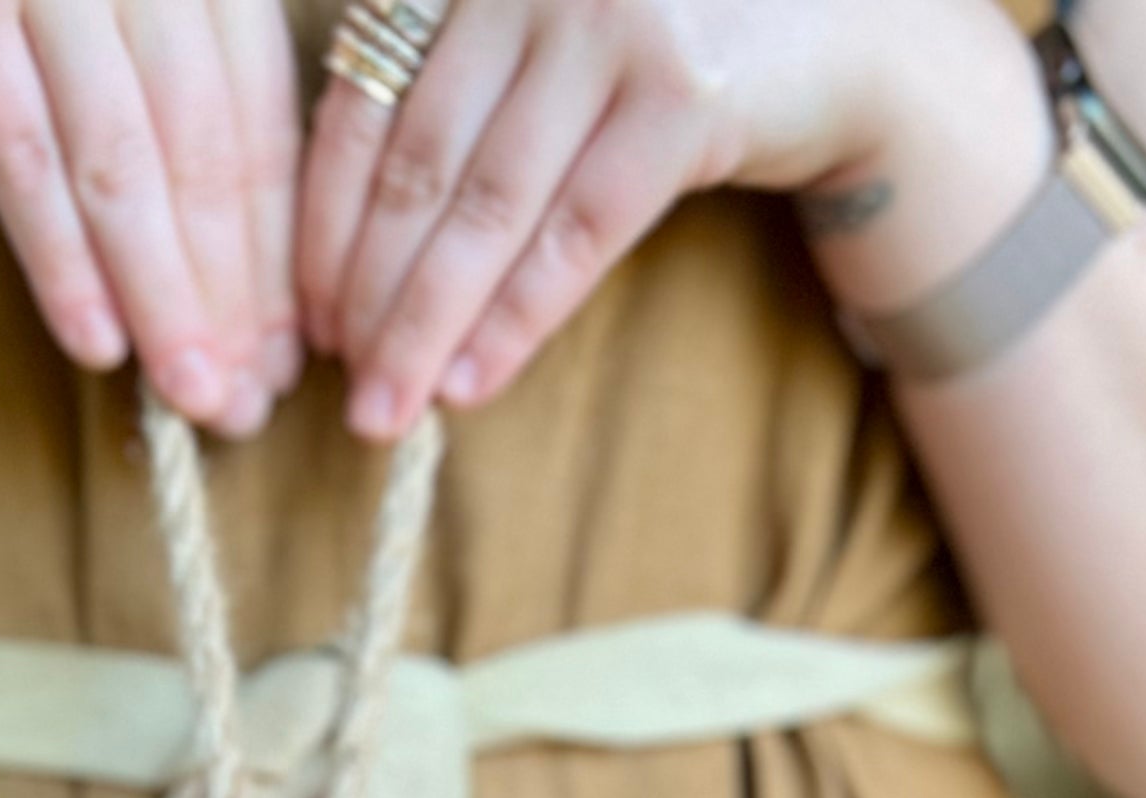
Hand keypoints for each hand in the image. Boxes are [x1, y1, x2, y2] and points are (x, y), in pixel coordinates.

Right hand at [0, 0, 300, 431]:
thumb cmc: (18, 3)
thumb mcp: (125, 30)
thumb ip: (194, 125)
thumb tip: (257, 319)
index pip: (256, 120)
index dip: (272, 254)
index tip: (279, 366)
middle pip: (198, 147)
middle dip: (226, 291)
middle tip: (242, 408)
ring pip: (118, 159)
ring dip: (158, 291)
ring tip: (186, 394)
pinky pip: (20, 154)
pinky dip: (61, 258)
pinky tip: (95, 344)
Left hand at [296, 0, 919, 439]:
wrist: (838, 30)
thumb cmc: (660, 54)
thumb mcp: (539, 46)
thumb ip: (454, 103)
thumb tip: (346, 261)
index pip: (363, 105)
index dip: (326, 227)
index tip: (307, 320)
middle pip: (418, 164)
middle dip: (367, 293)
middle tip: (339, 390)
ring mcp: (610, 22)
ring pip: (486, 208)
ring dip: (426, 325)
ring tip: (387, 410)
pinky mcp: (681, 95)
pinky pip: (574, 233)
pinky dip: (515, 318)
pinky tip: (471, 385)